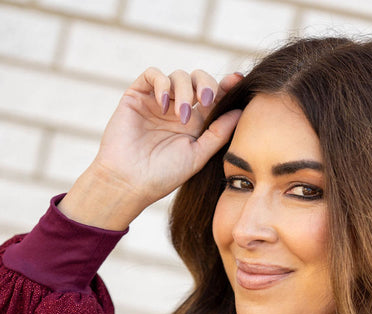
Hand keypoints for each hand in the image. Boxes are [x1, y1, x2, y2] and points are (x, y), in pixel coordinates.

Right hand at [60, 69, 242, 229]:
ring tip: (182, 116)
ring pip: (178, 76)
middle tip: (206, 100)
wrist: (130, 182)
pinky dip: (163, 83)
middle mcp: (177, 109)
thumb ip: (218, 133)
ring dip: (185, 91)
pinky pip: (153, 74)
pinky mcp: (138, 95)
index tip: (237, 82)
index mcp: (195, 123)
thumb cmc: (163, 175)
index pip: (213, 97)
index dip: (226, 86)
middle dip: (206, 84)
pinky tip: (165, 104)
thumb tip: (241, 111)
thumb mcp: (198, 155)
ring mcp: (158, 101)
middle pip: (198, 80)